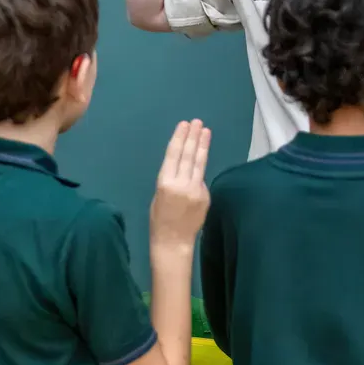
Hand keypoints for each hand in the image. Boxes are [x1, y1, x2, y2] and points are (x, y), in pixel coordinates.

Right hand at [149, 120, 211, 249]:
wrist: (173, 242)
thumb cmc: (159, 219)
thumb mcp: (158, 195)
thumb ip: (171, 179)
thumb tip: (184, 166)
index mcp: (165, 182)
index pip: (174, 154)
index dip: (180, 138)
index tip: (184, 124)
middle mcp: (181, 183)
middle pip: (189, 155)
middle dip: (193, 137)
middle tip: (197, 122)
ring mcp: (196, 190)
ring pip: (199, 163)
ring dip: (202, 145)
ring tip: (205, 131)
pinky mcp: (205, 196)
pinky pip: (202, 179)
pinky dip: (200, 168)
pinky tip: (202, 156)